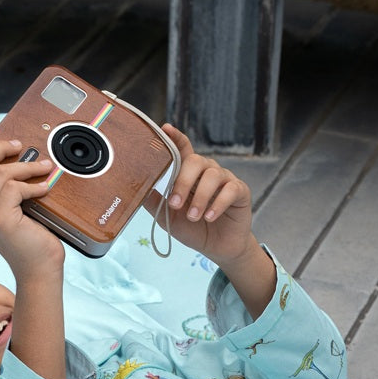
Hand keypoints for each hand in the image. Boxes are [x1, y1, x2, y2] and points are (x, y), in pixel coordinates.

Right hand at [0, 131, 64, 276]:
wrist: (38, 270)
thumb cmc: (30, 241)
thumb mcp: (11, 210)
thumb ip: (3, 190)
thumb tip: (13, 157)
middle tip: (19, 146)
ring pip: (0, 172)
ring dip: (26, 166)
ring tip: (43, 167)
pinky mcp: (0, 218)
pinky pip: (14, 186)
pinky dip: (33, 184)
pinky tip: (44, 189)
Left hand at [146, 125, 275, 317]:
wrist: (218, 248)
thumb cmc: (194, 229)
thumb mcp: (169, 219)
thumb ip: (155, 203)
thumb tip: (137, 191)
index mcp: (189, 174)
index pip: (183, 150)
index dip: (176, 138)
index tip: (165, 129)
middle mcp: (207, 172)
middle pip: (196, 161)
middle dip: (183, 182)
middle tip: (175, 204)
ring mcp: (225, 180)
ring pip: (213, 175)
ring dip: (200, 197)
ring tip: (194, 217)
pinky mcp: (240, 192)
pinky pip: (230, 189)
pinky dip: (218, 203)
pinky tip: (209, 216)